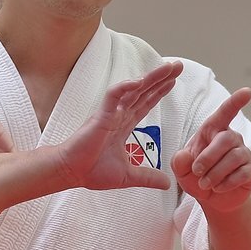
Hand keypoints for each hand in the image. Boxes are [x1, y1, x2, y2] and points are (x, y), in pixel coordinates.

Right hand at [55, 61, 182, 191]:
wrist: (73, 173)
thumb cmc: (92, 171)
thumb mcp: (128, 176)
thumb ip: (147, 177)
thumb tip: (167, 183)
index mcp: (124, 126)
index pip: (145, 104)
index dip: (159, 92)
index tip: (173, 81)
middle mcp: (118, 116)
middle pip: (143, 92)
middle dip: (161, 79)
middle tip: (178, 66)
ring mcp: (110, 114)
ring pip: (132, 90)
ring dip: (150, 78)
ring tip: (167, 67)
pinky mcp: (100, 116)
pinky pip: (113, 96)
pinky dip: (125, 87)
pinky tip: (139, 81)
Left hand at [171, 87, 250, 211]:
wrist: (211, 198)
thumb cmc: (196, 176)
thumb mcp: (180, 169)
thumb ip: (179, 161)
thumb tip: (187, 156)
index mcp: (213, 131)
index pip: (226, 112)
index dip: (235, 102)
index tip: (248, 91)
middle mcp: (231, 138)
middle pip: (226, 139)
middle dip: (208, 157)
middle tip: (197, 172)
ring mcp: (243, 154)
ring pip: (234, 157)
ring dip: (215, 173)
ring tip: (205, 184)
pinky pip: (242, 174)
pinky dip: (226, 183)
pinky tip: (218, 188)